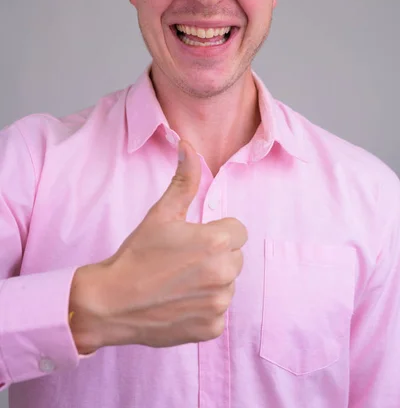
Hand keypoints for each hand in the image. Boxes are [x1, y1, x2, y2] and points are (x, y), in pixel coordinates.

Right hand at [69, 140, 247, 353]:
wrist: (111, 302)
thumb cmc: (136, 254)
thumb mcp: (161, 213)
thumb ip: (184, 179)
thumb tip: (188, 145)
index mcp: (216, 242)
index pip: (237, 231)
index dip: (215, 232)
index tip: (192, 240)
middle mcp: (224, 273)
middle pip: (235, 257)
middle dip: (215, 256)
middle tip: (182, 261)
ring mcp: (219, 304)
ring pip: (228, 284)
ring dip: (211, 282)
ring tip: (179, 282)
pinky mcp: (212, 328)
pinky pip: (218, 312)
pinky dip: (203, 309)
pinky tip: (179, 303)